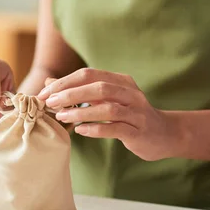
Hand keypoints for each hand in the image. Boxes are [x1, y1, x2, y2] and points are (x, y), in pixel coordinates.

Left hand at [38, 68, 182, 161]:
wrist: (165, 134)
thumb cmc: (130, 116)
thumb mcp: (105, 100)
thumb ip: (80, 91)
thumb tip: (49, 83)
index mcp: (121, 81)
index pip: (89, 74)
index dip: (64, 82)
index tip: (44, 93)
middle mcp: (130, 92)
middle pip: (97, 87)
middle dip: (70, 93)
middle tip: (50, 102)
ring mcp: (137, 112)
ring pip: (107, 107)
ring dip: (81, 111)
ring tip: (61, 117)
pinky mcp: (139, 131)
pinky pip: (116, 128)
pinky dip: (96, 128)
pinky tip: (80, 131)